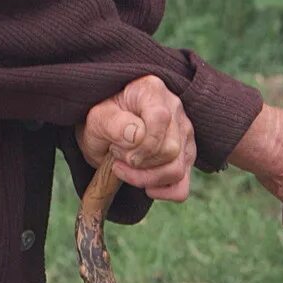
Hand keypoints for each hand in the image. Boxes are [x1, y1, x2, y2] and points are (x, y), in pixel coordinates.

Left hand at [76, 75, 195, 201]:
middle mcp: (175, 109)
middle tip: (116, 156)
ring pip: (178, 170)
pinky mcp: (185, 157)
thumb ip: (114, 124)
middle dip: (138, 163)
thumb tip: (138, 137)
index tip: (117, 151)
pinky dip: (163, 192)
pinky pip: (182, 186)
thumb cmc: (101, 120)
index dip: (141, 143)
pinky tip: (145, 186)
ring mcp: (184, 134)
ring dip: (146, 179)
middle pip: (171, 150)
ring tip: (126, 168)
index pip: (160, 119)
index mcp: (152, 91)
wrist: (103, 129)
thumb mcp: (96, 118)